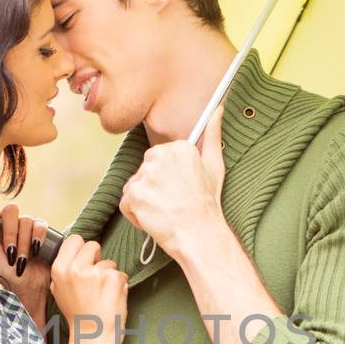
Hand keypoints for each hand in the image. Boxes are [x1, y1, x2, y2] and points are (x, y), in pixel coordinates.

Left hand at [0, 197, 51, 315]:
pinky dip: (37, 238)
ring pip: (26, 220)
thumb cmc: (2, 271)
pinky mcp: (40, 232)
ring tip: (22, 261)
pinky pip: (41, 225)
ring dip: (23, 243)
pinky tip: (35, 251)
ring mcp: (25, 226)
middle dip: (11, 233)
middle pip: (11, 210)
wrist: (25, 285)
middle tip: (10, 252)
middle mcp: (9, 222)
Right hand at [49, 233, 128, 343]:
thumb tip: (75, 252)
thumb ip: (65, 270)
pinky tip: (112, 299)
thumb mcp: (58, 290)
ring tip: (102, 294)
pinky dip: (120, 285)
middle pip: (93, 245)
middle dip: (98, 259)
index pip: (74, 239)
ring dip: (110, 275)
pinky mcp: (113, 279)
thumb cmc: (77, 316)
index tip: (85, 261)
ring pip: (109, 261)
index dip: (82, 250)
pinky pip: (121, 274)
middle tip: (95, 279)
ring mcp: (96, 272)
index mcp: (59, 269)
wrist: (92, 337)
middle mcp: (76, 268)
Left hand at [119, 101, 226, 258]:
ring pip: (134, 187)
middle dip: (153, 188)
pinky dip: (135, 215)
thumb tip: (218, 110)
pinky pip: (126, 203)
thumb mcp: (214, 165)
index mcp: (178, 147)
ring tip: (164, 212)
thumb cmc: (207, 203)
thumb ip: (213, 134)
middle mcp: (160, 156)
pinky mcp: (134, 194)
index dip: (166, 179)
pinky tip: (153, 219)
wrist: (200, 234)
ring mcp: (146, 176)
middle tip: (172, 203)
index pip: (157, 159)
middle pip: (144, 172)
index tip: (178, 191)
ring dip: (144, 202)